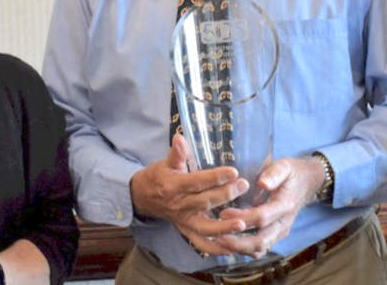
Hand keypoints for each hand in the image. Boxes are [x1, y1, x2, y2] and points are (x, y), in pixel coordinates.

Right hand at [130, 134, 249, 254]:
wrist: (143, 197)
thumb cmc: (159, 177)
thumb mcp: (165, 162)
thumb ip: (177, 153)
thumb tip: (180, 137)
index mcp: (174, 186)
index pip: (197, 182)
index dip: (215, 177)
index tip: (234, 172)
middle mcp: (180, 206)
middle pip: (205, 202)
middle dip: (225, 195)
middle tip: (244, 186)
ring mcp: (184, 221)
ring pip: (205, 228)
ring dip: (224, 228)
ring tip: (242, 224)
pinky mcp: (187, 231)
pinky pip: (202, 244)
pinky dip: (216, 248)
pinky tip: (233, 248)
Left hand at [216, 156, 323, 258]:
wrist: (307, 182)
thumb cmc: (292, 173)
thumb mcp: (285, 166)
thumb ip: (274, 173)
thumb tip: (262, 183)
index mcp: (285, 205)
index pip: (262, 217)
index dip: (242, 218)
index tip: (223, 213)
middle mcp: (284, 222)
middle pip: (261, 241)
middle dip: (238, 243)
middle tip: (218, 237)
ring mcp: (281, 231)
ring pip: (261, 248)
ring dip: (240, 248)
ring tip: (220, 241)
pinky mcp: (277, 234)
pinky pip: (262, 248)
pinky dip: (246, 250)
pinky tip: (231, 243)